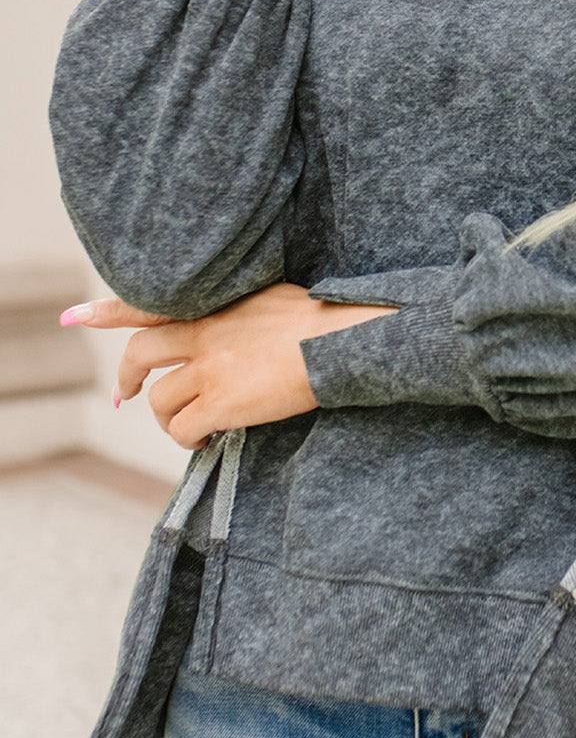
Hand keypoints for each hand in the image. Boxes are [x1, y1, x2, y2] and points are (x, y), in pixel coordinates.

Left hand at [59, 284, 398, 449]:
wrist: (340, 341)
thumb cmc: (322, 319)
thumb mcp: (270, 298)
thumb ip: (240, 312)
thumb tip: (231, 334)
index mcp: (214, 304)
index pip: (146, 303)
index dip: (106, 312)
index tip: (73, 318)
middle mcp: (202, 333)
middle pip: (140, 354)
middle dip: (127, 379)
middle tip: (126, 397)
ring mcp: (208, 368)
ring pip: (159, 400)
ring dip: (168, 417)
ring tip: (192, 426)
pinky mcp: (220, 402)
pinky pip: (182, 430)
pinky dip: (189, 439)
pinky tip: (207, 439)